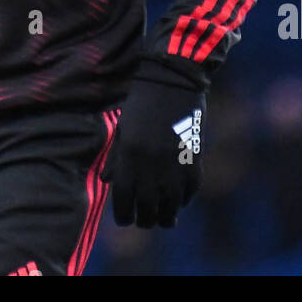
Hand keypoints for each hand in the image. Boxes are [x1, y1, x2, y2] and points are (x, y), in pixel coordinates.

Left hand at [100, 65, 205, 227]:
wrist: (173, 80)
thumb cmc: (142, 102)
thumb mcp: (123, 128)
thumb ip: (116, 158)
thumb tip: (107, 182)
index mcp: (129, 155)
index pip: (124, 199)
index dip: (122, 215)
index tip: (123, 219)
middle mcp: (151, 164)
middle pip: (147, 209)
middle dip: (144, 219)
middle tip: (143, 220)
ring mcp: (174, 164)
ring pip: (170, 207)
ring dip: (166, 216)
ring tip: (163, 218)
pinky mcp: (194, 161)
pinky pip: (189, 193)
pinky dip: (183, 200)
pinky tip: (178, 200)